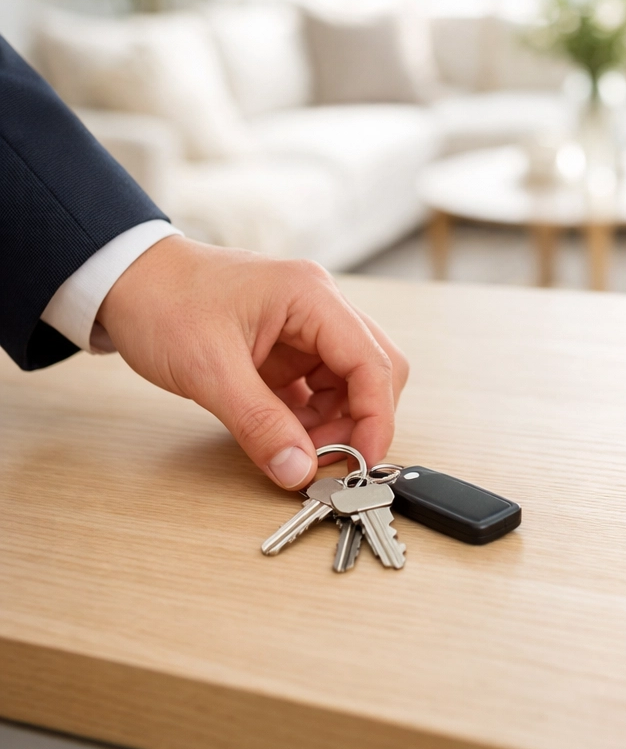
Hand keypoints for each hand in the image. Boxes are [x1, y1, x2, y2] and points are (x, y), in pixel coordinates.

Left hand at [97, 236, 407, 489]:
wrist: (125, 279)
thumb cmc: (162, 300)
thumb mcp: (209, 369)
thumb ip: (259, 423)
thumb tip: (299, 470)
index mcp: (311, 296)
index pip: (372, 361)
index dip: (376, 417)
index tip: (363, 461)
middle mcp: (319, 307)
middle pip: (375, 369)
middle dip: (360, 419)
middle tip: (329, 459)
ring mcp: (305, 326)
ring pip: (350, 382)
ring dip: (336, 422)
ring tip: (299, 450)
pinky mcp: (288, 346)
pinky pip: (319, 387)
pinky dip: (312, 418)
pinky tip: (288, 435)